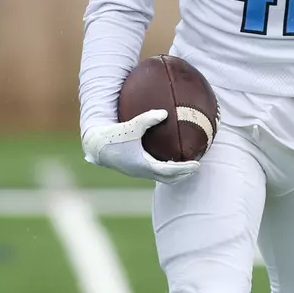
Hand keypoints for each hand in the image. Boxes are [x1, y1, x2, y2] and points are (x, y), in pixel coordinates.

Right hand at [82, 109, 201, 183]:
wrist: (96, 146)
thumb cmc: (113, 135)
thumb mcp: (131, 126)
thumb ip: (148, 119)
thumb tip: (165, 113)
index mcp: (143, 165)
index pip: (169, 171)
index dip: (184, 169)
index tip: (197, 165)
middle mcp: (142, 171)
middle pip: (168, 179)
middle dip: (183, 174)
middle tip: (197, 167)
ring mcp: (138, 171)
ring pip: (161, 177)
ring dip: (174, 173)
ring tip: (185, 165)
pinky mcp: (134, 168)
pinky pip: (153, 171)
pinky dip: (164, 168)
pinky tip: (167, 157)